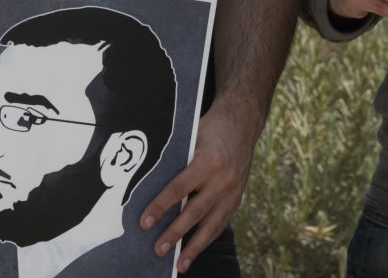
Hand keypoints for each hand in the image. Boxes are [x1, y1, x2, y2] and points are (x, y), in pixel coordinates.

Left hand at [140, 107, 252, 272]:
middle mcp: (222, 179)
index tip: (145, 222)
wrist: (243, 124)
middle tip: (158, 249)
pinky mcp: (237, 198)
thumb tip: (150, 183)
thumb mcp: (192, 137)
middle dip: (175, 233)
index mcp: (208, 161)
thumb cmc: (211, 129)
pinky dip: (207, 239)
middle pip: (194, 212)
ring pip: (212, 225)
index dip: (160, 207)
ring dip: (194, 246)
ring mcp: (233, 191)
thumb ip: (177, 160)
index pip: (179, 189)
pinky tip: (195, 252)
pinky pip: (221, 223)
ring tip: (179, 264)